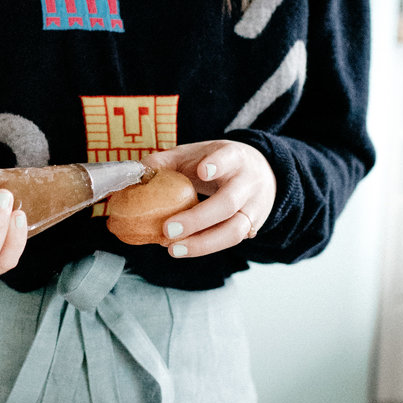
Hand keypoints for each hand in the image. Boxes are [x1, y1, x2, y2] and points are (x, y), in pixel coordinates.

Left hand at [144, 140, 276, 259]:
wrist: (262, 173)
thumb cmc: (220, 163)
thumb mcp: (198, 153)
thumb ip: (168, 160)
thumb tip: (140, 171)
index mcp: (235, 158)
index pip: (229, 158)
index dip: (218, 165)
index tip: (203, 171)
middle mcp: (248, 184)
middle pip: (229, 203)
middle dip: (198, 219)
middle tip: (168, 229)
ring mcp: (253, 209)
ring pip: (234, 231)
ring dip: (202, 244)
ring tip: (173, 249)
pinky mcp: (251, 228)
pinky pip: (230, 242)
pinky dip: (205, 247)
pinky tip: (183, 248)